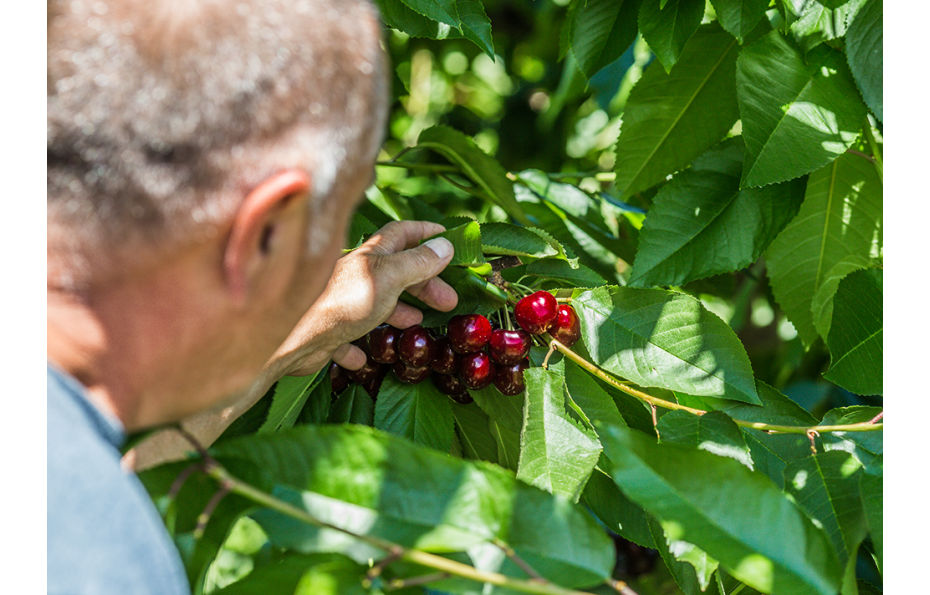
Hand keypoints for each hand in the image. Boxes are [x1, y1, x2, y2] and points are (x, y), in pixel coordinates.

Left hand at [270, 220, 457, 375]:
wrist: (294, 337)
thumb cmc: (344, 301)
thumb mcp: (389, 277)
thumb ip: (416, 263)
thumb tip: (445, 246)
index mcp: (371, 256)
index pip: (402, 234)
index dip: (426, 233)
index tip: (448, 239)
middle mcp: (355, 276)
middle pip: (396, 273)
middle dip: (423, 284)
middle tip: (448, 300)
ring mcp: (340, 304)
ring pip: (375, 304)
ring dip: (398, 312)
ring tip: (417, 323)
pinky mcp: (327, 333)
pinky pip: (348, 339)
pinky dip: (359, 347)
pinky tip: (364, 356)